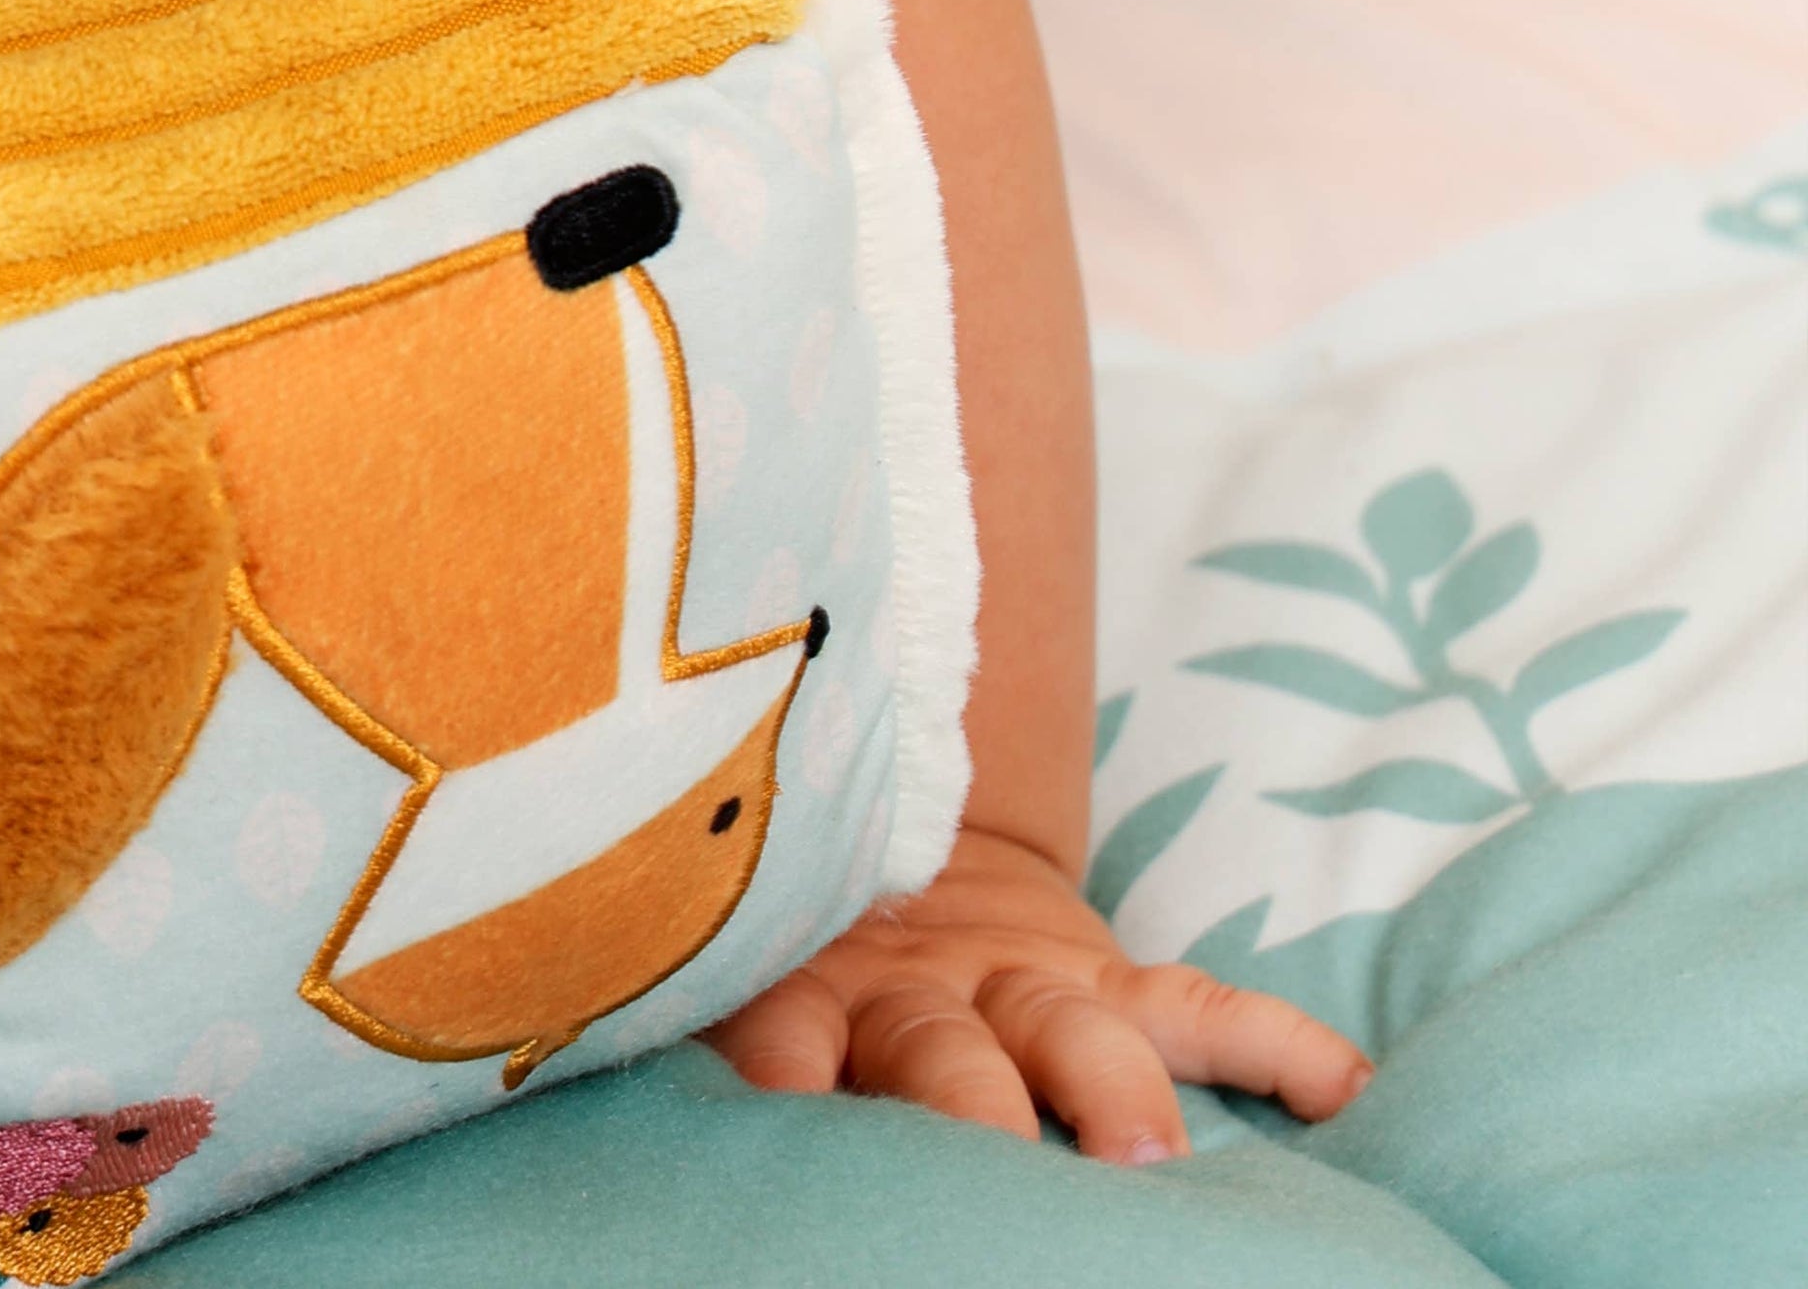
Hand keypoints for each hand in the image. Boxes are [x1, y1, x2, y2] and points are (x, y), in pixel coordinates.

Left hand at [706, 823, 1371, 1160]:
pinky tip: (1341, 1089)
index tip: (788, 1101)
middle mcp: (905, 993)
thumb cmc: (787, 958)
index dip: (783, 1074)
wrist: (870, 834)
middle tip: (997, 1156)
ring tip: (1144, 1153)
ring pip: (1067, 1025)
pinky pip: (1194, 1002)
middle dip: (970, 1109)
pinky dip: (1271, 1043)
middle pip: (939, 1051)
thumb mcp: (730, 987)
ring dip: (1107, 1088)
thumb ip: (724, 1042)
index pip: (781, 1044)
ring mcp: (1009, 979)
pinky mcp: (1096, 971)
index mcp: (795, 1003)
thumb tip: (662, 1167)